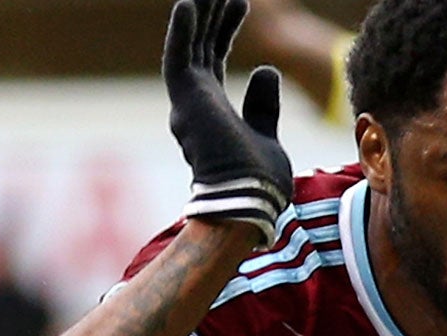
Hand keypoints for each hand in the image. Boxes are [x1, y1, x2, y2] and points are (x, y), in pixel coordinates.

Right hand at [164, 0, 294, 245]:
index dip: (225, 29)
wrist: (247, 205)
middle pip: (201, 48)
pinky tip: (187, 4)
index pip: (214, 59)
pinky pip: (179, 60)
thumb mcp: (267, 134)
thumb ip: (262, 104)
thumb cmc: (258, 183)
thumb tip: (265, 70)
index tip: (238, 3)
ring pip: (190, 48)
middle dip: (212, 14)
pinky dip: (182, 33)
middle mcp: (194, 106)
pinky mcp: (187, 104)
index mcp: (213, 112)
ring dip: (199, 15)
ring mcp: (188, 105)